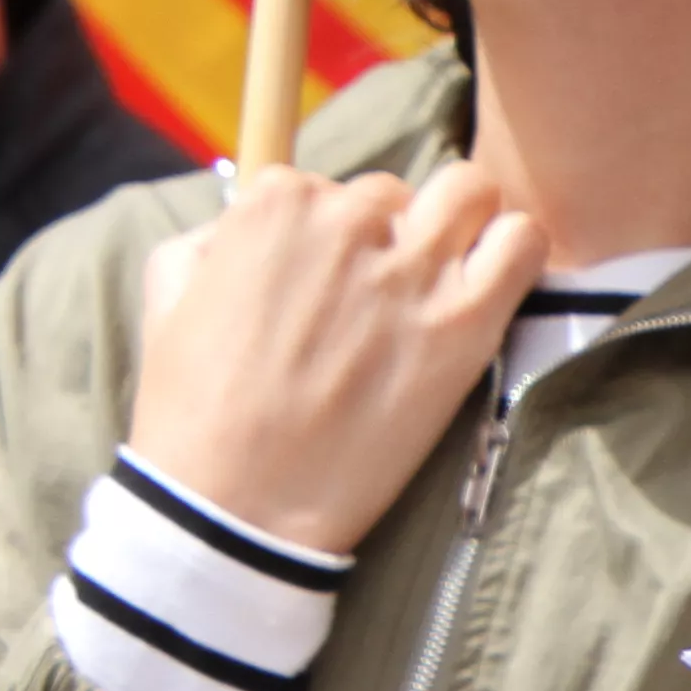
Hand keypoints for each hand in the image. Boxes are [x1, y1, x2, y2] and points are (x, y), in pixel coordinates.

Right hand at [131, 162, 543, 551]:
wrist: (238, 505)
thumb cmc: (194, 413)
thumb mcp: (168, 300)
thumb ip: (215, 239)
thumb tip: (248, 222)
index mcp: (275, 206)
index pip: (322, 185)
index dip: (324, 237)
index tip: (320, 287)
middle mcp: (348, 221)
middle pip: (394, 194)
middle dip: (389, 236)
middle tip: (378, 301)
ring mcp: (412, 268)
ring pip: (468, 194)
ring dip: (458, 227)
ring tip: (440, 284)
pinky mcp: (466, 318)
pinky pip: (523, 242)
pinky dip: (514, 252)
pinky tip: (488, 292)